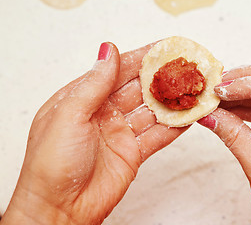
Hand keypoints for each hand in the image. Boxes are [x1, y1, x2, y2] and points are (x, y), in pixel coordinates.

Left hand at [2, 42, 187, 224]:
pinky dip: (175, 126)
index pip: (117, 71)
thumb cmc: (51, 163)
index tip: (164, 47)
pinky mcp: (133, 152)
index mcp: (84, 99)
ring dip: (172, 100)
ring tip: (194, 87)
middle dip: (162, 76)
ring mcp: (120, 132)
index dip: (141, 58)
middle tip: (186, 65)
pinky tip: (190, 116)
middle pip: (138, 88)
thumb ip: (94, 84)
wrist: (60, 209)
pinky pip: (158, 135)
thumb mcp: (69, 115)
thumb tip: (109, 50)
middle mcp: (104, 113)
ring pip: (151, 110)